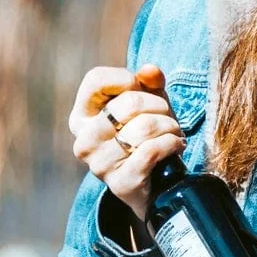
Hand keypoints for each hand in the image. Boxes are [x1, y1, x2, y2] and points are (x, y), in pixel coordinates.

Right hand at [69, 62, 183, 223]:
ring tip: (173, 133)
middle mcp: (84, 140)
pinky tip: (176, 146)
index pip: (96, 79)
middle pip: (129, 103)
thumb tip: (150, 71)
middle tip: (167, 118)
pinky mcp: (120, 183)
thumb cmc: (147, 136)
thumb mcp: (148, 103)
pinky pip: (152, 150)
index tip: (141, 90)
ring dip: (170, 127)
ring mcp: (99, 164)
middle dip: (160, 106)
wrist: (155, 185)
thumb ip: (148, 83)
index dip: (125, 78)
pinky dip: (172, 143)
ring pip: (144, 127)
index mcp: (81, 117)